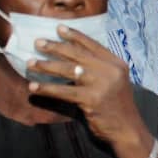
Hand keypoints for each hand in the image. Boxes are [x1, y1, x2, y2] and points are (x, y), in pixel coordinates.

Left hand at [26, 26, 145, 148]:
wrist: (127, 129)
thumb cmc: (118, 106)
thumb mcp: (115, 82)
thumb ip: (100, 69)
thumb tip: (73, 59)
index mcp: (117, 64)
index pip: (93, 45)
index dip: (75, 36)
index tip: (58, 28)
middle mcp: (110, 71)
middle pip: (78, 54)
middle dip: (55, 47)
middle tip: (38, 42)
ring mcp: (101, 84)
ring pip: (68, 70)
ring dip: (46, 66)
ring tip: (30, 63)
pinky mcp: (90, 99)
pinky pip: (63, 91)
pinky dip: (46, 88)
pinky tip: (33, 86)